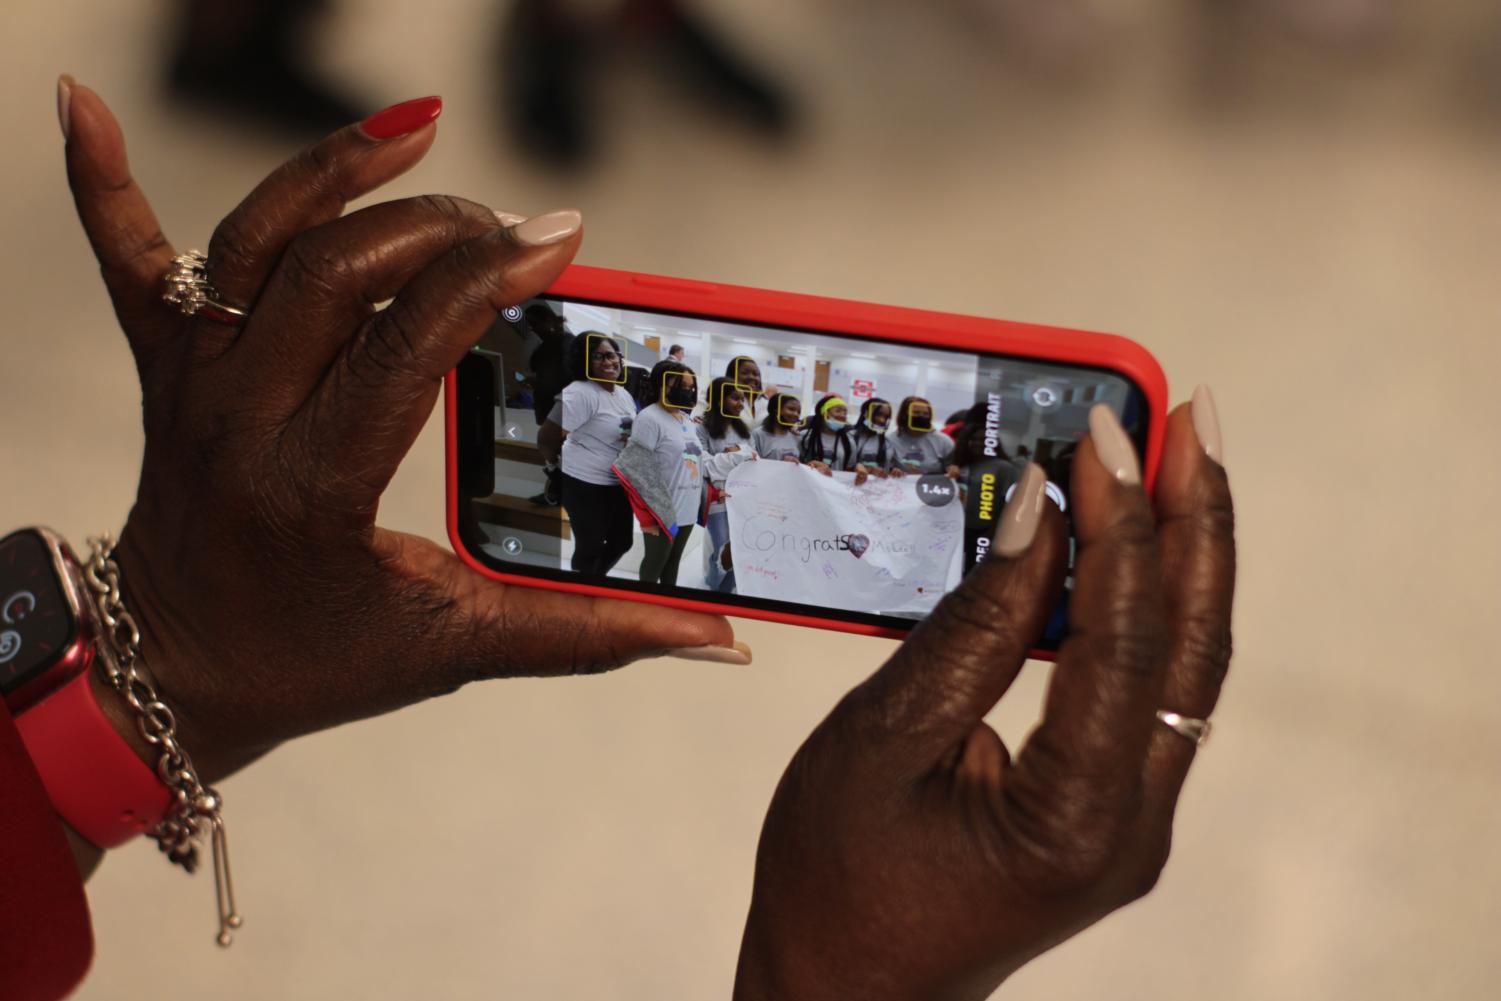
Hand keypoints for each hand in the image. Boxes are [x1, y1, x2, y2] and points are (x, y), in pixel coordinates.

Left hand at [62, 85, 739, 781]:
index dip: (487, 277)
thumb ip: (590, 636)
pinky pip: (122, 259)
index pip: (405, 347)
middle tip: (513, 230)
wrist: (177, 670)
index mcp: (312, 485)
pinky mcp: (163, 365)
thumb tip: (719, 642)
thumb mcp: (458, 652)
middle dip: (438, 227)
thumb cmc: (315, 663)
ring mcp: (190, 382)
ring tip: (420, 124)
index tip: (558, 237)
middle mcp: (237, 419)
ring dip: (332, 169)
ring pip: (250, 241)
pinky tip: (82, 100)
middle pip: (332, 270)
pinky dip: (100, 177)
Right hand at [735, 402, 1233, 999]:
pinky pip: (1148, 686)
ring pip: (1184, 664)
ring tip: (1173, 458)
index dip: (1119, 525)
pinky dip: (1145, 604)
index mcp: (1077, 817)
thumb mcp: (883, 739)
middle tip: (1188, 412)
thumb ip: (969, 628)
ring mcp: (1130, 819)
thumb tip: (1035, 517)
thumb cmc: (837, 878)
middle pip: (1194, 644)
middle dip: (1197, 518)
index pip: (1124, 641)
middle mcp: (1132, 823)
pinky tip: (1128, 544)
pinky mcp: (1107, 804)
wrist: (842, 987)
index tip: (1100, 431)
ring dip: (1182, 555)